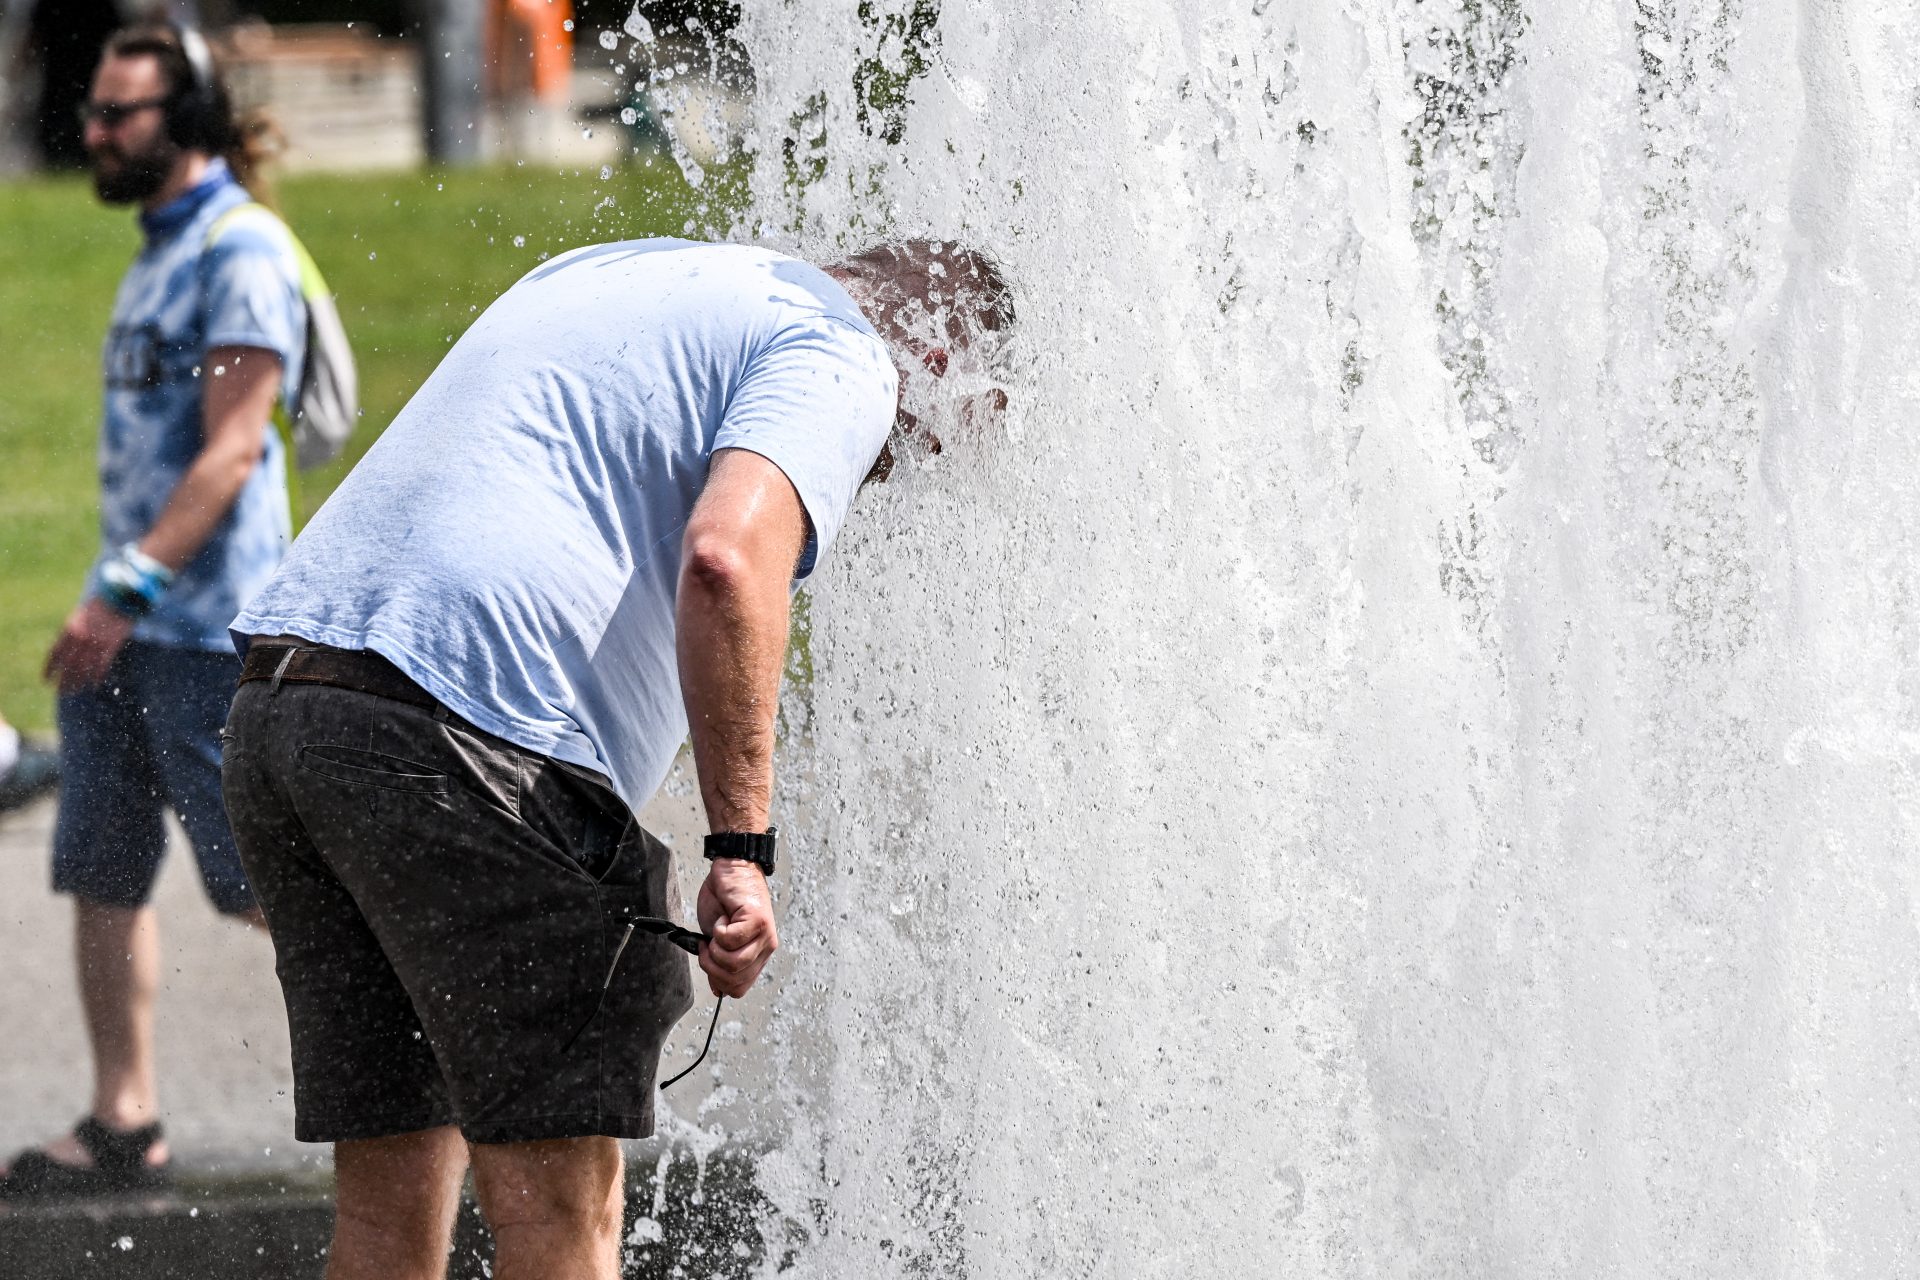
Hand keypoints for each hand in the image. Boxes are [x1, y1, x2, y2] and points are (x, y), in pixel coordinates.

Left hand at [44, 599, 134, 693]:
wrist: (119, 597)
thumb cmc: (100, 606)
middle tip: (60, 692)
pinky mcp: (111, 645)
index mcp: (69, 630)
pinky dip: (97, 676)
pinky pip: (102, 665)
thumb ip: (72, 632)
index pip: (55, 654)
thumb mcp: (79, 616)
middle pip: (68, 665)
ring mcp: (96, 642)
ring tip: (74, 691)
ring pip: (84, 667)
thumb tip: (65, 650)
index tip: (45, 680)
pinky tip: (93, 685)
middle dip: (63, 680)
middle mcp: (80, 639)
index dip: (49, 669)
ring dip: (78, 681)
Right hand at [695, 859, 777, 997]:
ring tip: (716, 931)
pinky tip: (723, 918)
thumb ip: (720, 963)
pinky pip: (731, 940)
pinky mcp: (758, 920)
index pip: (739, 988)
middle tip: (707, 945)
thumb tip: (717, 989)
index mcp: (758, 955)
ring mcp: (765, 935)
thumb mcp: (717, 939)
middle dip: (711, 965)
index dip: (718, 981)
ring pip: (734, 962)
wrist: (731, 869)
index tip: (708, 961)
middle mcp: (766, 948)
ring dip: (715, 948)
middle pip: (735, 979)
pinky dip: (718, 931)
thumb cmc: (723, 901)